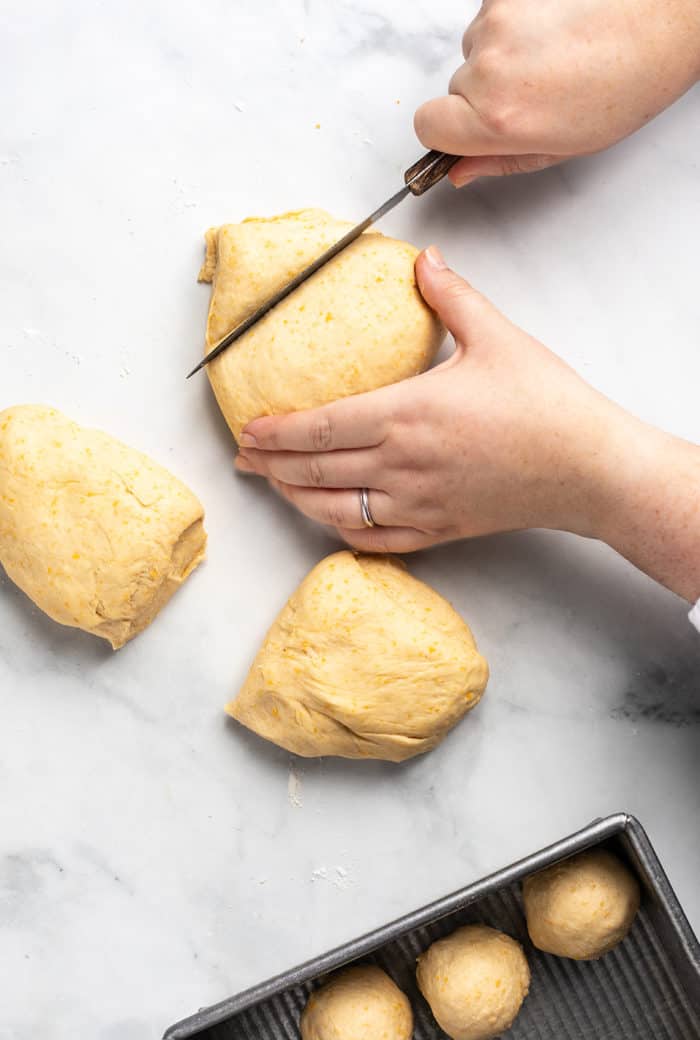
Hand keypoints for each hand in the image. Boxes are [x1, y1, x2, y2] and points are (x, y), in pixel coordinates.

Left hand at [236, 248, 699, 602]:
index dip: (278, 430)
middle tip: (242, 458)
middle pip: (317, 470)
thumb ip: (451, 297)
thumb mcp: (498, 337)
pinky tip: (329, 519)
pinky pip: (375, 538)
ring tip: (275, 485)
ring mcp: (419, 503)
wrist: (590, 469)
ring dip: (297, 498)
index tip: (249, 428)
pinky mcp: (439, 529)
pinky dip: (342, 530)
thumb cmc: (547, 405)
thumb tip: (425, 261)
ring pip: (336, 510)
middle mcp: (404, 465)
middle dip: (271, 465)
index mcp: (409, 414)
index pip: (323, 426)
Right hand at [414, 0, 699, 185]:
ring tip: (553, 56)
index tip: (466, 130)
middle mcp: (489, 67)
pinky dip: (517, 20)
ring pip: (476, 48)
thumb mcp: (563, 146)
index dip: (445, 131)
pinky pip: (494, 13)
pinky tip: (555, 27)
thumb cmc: (628, 82)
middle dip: (486, 92)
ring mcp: (497, 20)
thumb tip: (460, 171)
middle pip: (455, 86)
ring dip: (504, 53)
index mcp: (498, 117)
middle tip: (536, 91)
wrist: (666, 17)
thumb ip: (502, 161)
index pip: (427, 126)